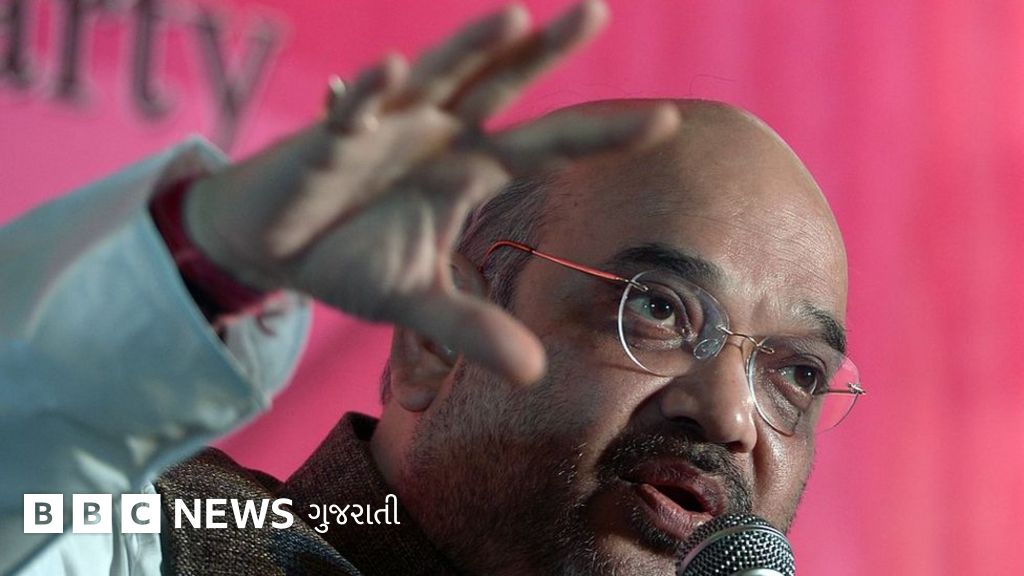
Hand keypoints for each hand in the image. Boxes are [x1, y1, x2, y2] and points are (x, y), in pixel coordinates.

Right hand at [184, 0, 679, 384]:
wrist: (272, 249)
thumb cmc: (348, 259)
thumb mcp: (418, 302)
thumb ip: (472, 328)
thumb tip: (534, 376)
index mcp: (466, 168)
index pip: (545, 146)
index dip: (599, 136)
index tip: (665, 121)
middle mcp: (436, 136)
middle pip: (499, 85)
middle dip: (544, 53)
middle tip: (596, 13)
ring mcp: (385, 130)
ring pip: (435, 78)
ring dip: (470, 49)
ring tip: (515, 20)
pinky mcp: (328, 141)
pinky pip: (350, 115)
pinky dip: (366, 97)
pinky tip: (385, 73)